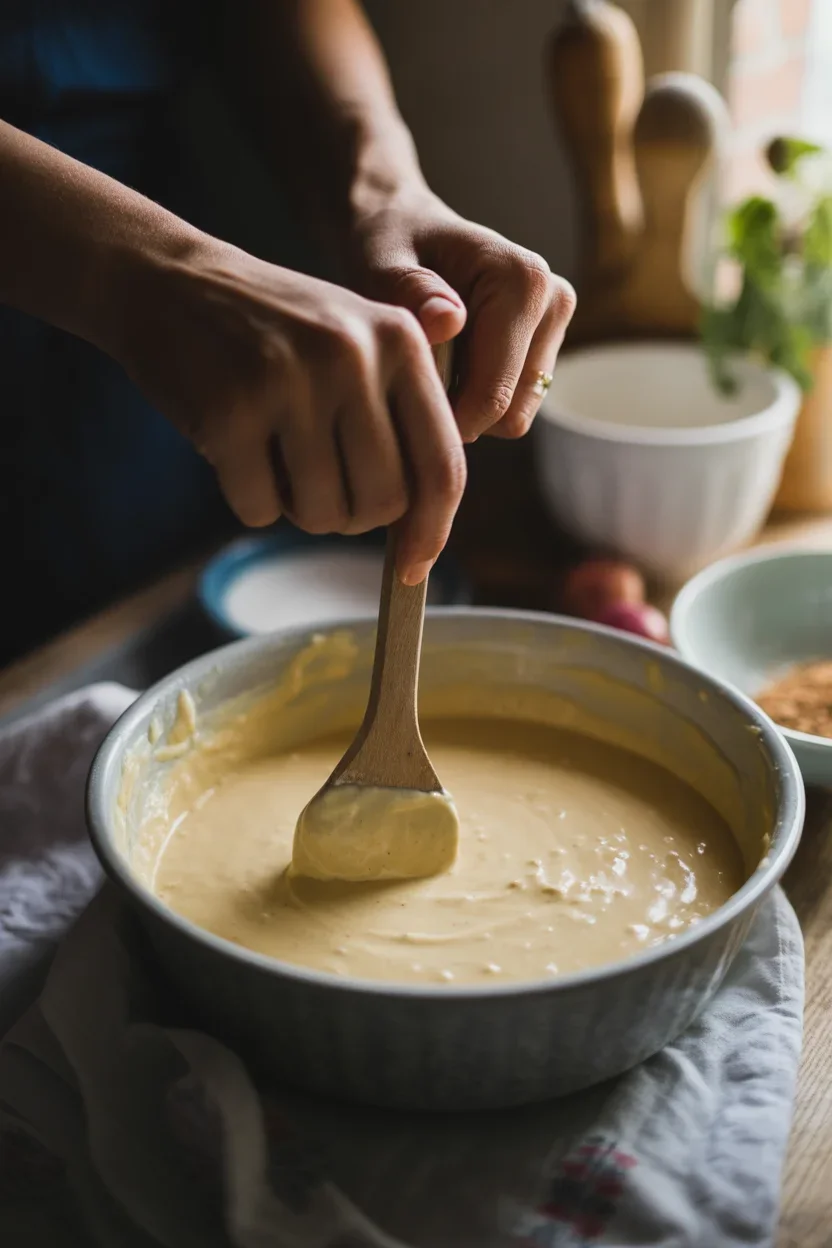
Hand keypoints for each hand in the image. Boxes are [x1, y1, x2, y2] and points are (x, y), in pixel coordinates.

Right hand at [115, 240, 465, 583]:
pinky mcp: (229, 412)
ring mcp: (289, 383)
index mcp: (400, 340)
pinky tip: (237, 452)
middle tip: (321, 486)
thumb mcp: (357, 342)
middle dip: (353, 517)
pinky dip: (251, 501)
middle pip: (384, 502)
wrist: (171, 281)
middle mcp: (352, 357)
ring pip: (324, 514)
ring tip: (277, 460)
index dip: (432, 531)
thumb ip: (400, 417)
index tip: (413, 568)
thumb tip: (423, 529)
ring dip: (300, 510)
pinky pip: (260, 510)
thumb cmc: (275, 331)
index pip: (442, 465)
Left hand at [348, 186, 575, 441]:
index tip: (405, 406)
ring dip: (468, 406)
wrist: (405, 222)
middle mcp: (553, 302)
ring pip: (514, 414)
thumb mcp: (383, 265)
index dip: (446, 420)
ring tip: (432, 364)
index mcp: (524, 283)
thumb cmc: (390, 244)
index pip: (494, 397)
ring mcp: (555, 324)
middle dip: (460, 412)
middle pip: (511, 414)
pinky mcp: (548, 342)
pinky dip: (477, 396)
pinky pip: (513, 403)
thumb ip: (411, 291)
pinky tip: (450, 364)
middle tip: (415, 377)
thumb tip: (448, 321)